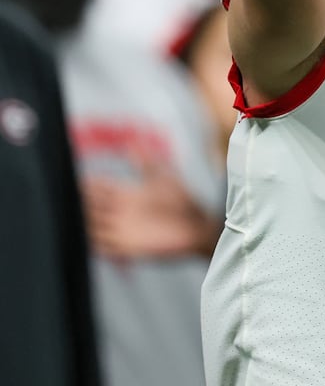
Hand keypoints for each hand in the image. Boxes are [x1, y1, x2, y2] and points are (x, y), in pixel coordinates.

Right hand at [81, 151, 220, 259]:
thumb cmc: (182, 201)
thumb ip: (145, 161)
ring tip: (67, 215)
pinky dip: (91, 243)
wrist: (196, 226)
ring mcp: (123, 229)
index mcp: (128, 194)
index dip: (88, 183)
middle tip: (63, 194)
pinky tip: (83, 237)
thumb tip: (132, 142)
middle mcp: (121, 212)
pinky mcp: (128, 247)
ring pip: (92, 226)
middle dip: (78, 201)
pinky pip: (103, 247)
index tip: (72, 176)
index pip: (101, 188)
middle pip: (92, 206)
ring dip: (81, 222)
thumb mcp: (162, 176)